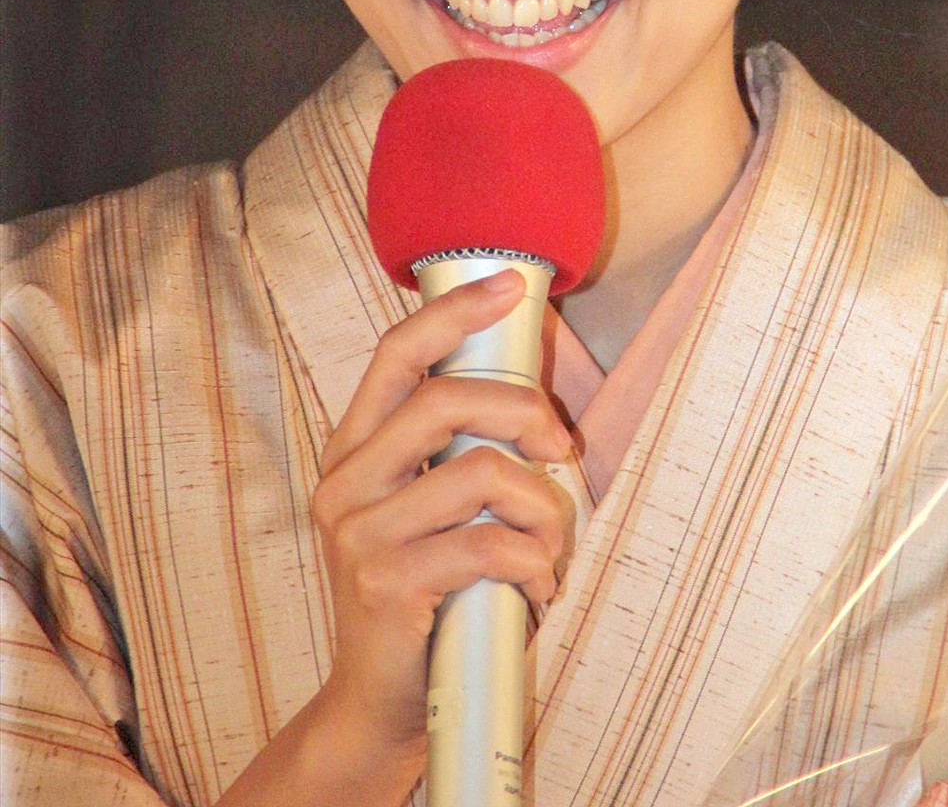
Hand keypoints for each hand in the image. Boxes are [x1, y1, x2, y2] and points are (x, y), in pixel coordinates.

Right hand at [310, 269, 572, 757]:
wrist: (382, 704)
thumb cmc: (426, 591)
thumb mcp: (429, 506)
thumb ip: (460, 449)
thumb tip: (533, 391)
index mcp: (355, 447)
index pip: (397, 352)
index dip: (455, 311)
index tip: (511, 283)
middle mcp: (346, 480)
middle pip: (446, 399)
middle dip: (522, 410)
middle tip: (560, 444)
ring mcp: (360, 532)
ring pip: (480, 472)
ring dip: (539, 507)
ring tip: (546, 545)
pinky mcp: (386, 584)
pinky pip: (488, 544)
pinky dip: (532, 562)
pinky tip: (534, 589)